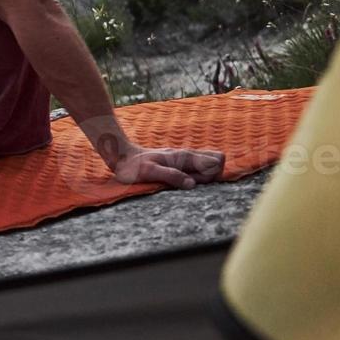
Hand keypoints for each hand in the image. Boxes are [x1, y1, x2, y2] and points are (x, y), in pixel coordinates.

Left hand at [110, 144, 225, 188]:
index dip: (211, 176)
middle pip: (217, 161)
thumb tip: (192, 184)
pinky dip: (196, 176)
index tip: (193, 182)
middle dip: (211, 176)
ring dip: (203, 177)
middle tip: (189, 182)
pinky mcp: (180, 162)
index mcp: (184, 156)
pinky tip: (181, 181)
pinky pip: (198, 167)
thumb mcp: (149, 172)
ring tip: (183, 182)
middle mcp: (187, 155)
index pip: (217, 161)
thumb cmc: (133, 166)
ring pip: (209, 163)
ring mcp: (184, 158)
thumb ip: (171, 176)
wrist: (121, 155)